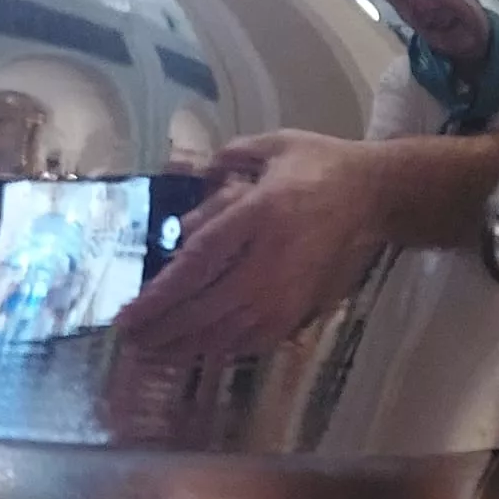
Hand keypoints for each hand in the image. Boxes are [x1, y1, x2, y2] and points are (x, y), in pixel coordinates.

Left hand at [113, 131, 390, 360]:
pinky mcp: (300, 308)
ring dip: (184, 345)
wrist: (372, 195)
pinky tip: (197, 350)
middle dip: (161, 329)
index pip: (199, 263)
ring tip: (151, 351)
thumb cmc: (317, 165)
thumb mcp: (272, 147)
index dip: (160, 295)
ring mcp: (287, 290)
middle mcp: (271, 260)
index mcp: (260, 214)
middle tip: (127, 338)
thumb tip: (191, 198)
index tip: (126, 314)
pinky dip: (221, 348)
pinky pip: (254, 340)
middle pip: (205, 307)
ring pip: (227, 331)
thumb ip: (225, 163)